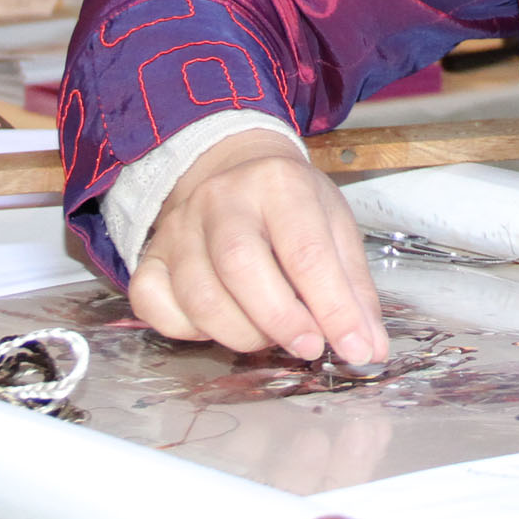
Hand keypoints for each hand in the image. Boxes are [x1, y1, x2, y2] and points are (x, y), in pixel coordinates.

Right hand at [128, 129, 388, 364]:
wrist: (232, 169)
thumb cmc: (290, 205)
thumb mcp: (334, 227)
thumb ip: (354, 290)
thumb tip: (369, 349)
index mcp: (279, 183)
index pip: (306, 251)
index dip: (332, 308)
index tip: (354, 348)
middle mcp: (221, 198)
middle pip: (240, 266)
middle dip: (279, 320)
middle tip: (308, 348)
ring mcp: (179, 227)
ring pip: (198, 295)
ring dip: (240, 333)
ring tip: (271, 338)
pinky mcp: (150, 255)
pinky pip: (155, 304)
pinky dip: (188, 331)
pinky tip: (220, 326)